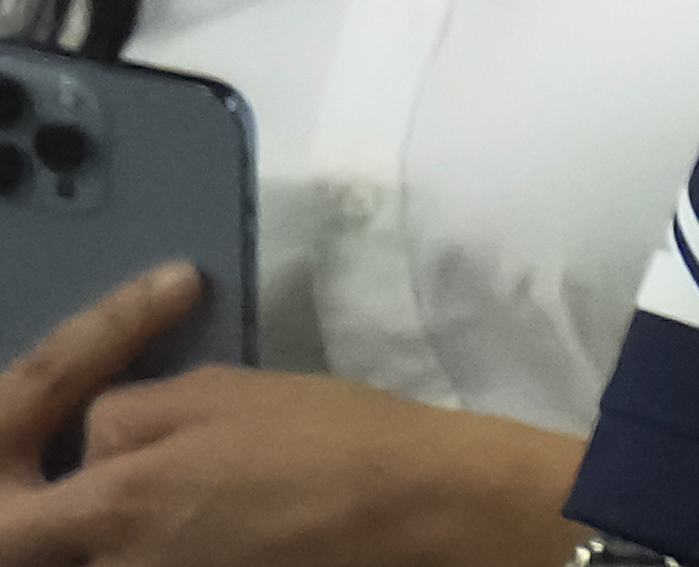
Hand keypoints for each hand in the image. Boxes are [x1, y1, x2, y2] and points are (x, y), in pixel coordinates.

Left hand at [0, 276, 578, 566]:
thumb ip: (128, 414)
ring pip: (101, 559)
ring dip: (108, 529)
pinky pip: (150, 564)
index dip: (13, 486)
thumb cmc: (324, 435)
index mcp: (117, 505)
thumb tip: (89, 440)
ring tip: (161, 495)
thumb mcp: (218, 391)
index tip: (42, 455)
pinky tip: (203, 516)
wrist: (416, 504)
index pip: (5, 521)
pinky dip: (156, 545)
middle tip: (87, 483)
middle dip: (63, 510)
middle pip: (43, 549)